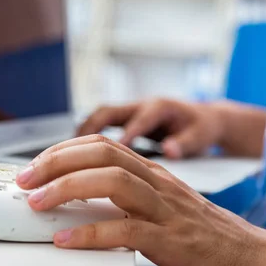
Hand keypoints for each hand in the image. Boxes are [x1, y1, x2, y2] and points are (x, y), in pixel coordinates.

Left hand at [16, 135, 265, 265]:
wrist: (261, 265)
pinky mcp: (175, 243)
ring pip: (113, 182)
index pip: (105, 146)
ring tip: (39, 202)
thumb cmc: (214, 242)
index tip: (37, 165)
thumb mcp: (168, 213)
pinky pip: (128, 231)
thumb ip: (132, 205)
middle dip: (57, 161)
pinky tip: (68, 241)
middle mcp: (161, 187)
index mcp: (157, 177)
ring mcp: (169, 212)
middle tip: (27, 178)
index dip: (65, 150)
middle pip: (104, 153)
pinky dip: (92, 234)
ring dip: (68, 188)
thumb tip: (86, 208)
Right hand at [77, 99, 227, 158]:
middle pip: (108, 112)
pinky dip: (85, 141)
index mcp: (160, 108)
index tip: (109, 154)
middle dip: (88, 131)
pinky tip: (72, 160)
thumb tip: (170, 150)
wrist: (204, 117)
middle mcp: (140, 105)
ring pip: (98, 118)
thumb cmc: (202, 127)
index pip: (139, 120)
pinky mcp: (125, 120)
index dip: (123, 136)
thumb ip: (185, 143)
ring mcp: (130, 111)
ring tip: (61, 158)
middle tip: (70, 154)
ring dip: (80, 136)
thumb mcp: (201, 136)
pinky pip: (99, 127)